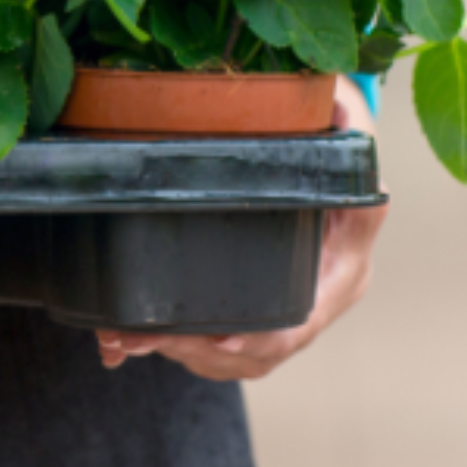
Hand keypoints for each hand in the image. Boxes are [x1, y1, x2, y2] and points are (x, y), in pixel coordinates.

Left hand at [96, 77, 386, 380]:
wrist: (329, 192)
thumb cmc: (337, 166)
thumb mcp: (347, 149)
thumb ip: (345, 130)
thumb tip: (344, 108)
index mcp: (339, 277)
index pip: (300, 325)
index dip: (265, 337)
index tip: (225, 339)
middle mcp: (310, 309)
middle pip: (251, 353)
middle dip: (192, 350)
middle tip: (137, 338)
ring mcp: (280, 324)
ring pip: (221, 358)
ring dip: (168, 351)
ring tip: (118, 338)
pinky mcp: (250, 324)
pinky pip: (207, 351)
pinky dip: (165, 347)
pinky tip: (120, 344)